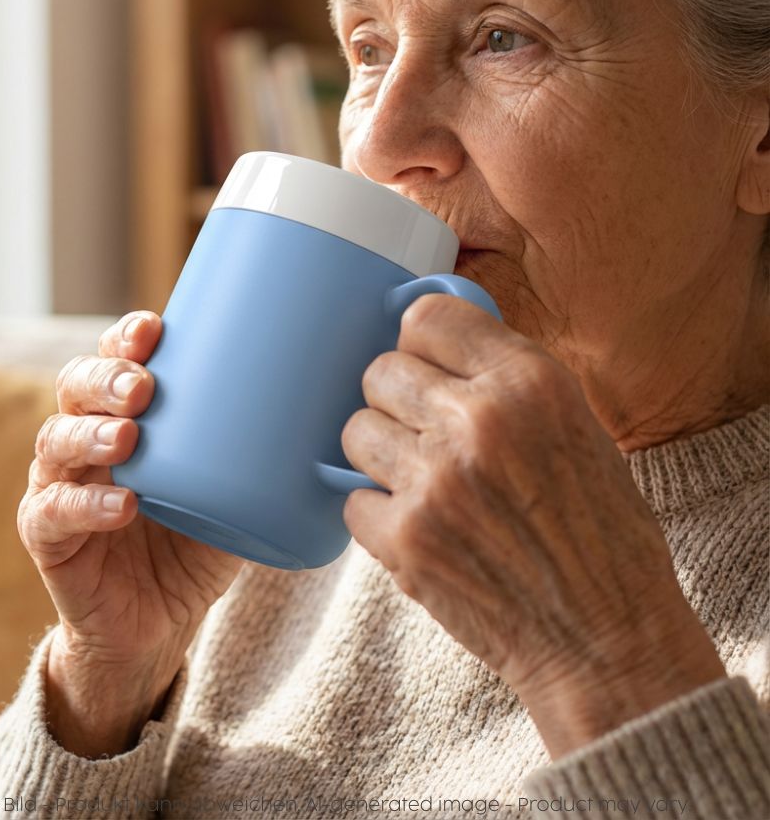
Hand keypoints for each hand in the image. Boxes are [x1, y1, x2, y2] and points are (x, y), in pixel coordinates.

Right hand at [19, 311, 243, 754]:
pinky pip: (52, 514)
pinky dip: (85, 506)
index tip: (154, 328)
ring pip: (56, 442)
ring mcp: (61, 486)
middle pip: (76, 388)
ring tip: (128, 437)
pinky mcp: (49, 539)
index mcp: (124, 417)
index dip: (125, 339)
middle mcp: (86, 442)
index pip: (112, 360)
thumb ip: (259, 457)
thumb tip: (335, 417)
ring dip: (91, 434)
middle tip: (144, 387)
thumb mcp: (232, 493)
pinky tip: (121, 505)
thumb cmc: (194, 544)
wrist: (156, 623)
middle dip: (107, 378)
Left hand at [339, 294, 725, 757]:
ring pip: (355, 430)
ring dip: (378, 453)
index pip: (425, 316)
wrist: (605, 639)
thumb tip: (430, 349)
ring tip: (420, 481)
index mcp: (529, 381)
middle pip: (380, 370)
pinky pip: (351, 498)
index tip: (422, 362)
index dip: (418, 341)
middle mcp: (477, 420)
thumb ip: (506, 380)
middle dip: (395, 399)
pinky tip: (417, 527)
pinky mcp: (404, 538)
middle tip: (422, 431)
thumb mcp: (577, 426)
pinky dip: (375, 513)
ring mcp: (435, 480)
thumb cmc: (599, 532)